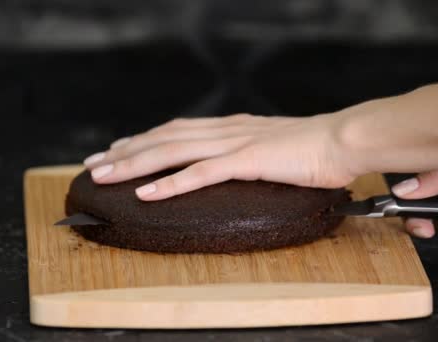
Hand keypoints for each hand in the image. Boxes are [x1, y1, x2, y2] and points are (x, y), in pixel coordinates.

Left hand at [83, 113, 360, 200]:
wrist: (343, 140)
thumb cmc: (312, 149)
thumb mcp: (271, 147)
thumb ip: (246, 154)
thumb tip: (232, 165)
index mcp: (229, 128)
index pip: (175, 131)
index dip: (142, 140)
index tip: (117, 151)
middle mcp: (224, 130)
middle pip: (164, 139)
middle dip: (125, 152)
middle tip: (94, 163)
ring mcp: (234, 143)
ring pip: (173, 152)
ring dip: (136, 164)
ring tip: (106, 175)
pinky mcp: (247, 160)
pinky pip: (202, 173)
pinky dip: (171, 184)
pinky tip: (148, 194)